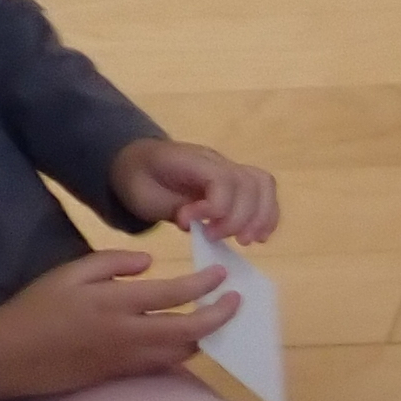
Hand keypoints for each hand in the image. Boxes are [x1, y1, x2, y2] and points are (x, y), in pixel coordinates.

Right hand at [0, 250, 229, 398]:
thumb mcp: (69, 272)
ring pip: (183, 351)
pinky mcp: (123, 375)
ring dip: (205, 335)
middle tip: (235, 301)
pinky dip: (183, 350)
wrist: (11, 357)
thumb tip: (149, 263)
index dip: (204, 284)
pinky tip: (188, 339)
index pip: (175, 293)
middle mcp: (130, 334)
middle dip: (220, 315)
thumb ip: (111, 263)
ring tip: (214, 318)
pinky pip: (166, 363)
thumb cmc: (37, 309)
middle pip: (192, 329)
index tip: (221, 274)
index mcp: (117, 303)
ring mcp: (129, 359)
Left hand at [108, 137, 277, 242]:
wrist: (134, 162)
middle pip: (250, 183)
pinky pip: (264, 192)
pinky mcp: (235, 181)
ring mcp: (228, 168)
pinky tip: (257, 236)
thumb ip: (174, 208)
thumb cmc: (137, 181)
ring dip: (261, 218)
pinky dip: (266, 215)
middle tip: (216, 238)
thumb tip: (196, 224)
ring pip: (264, 185)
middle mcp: (216, 160)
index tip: (192, 226)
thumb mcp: (144, 196)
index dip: (217, 208)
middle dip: (240, 218)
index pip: (223, 179)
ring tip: (245, 241)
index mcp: (190, 160)